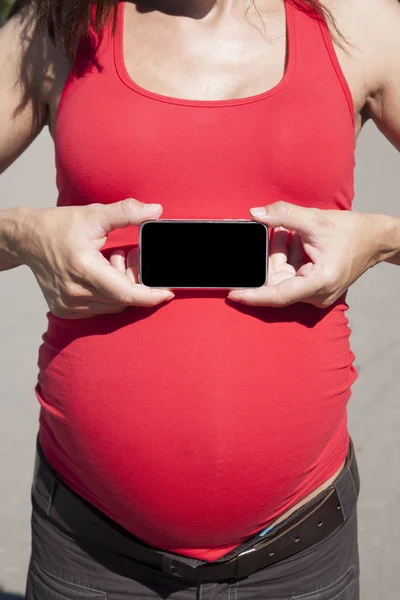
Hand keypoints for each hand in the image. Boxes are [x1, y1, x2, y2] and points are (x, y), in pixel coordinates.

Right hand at [16, 199, 174, 318]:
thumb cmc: (60, 226)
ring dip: (121, 288)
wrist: (27, 240)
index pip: (125, 293)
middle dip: (135, 281)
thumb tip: (156, 210)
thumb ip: (127, 212)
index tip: (168, 292)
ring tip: (112, 261)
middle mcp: (75, 292)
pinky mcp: (66, 310)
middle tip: (129, 256)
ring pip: (113, 306)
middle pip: (122, 298)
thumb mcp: (94, 214)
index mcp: (84, 268)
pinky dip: (109, 295)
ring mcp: (69, 304)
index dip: (150, 295)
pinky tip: (102, 273)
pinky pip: (100, 309)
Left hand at [227, 201, 378, 307]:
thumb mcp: (315, 220)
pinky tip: (290, 238)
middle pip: (279, 283)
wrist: (377, 239)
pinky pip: (293, 275)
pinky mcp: (316, 288)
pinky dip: (288, 257)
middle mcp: (318, 294)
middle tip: (268, 235)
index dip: (253, 295)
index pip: (278, 295)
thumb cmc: (352, 232)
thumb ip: (282, 216)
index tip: (232, 294)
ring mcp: (317, 293)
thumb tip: (254, 214)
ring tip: (285, 231)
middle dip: (269, 259)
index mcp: (319, 282)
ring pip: (284, 278)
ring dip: (280, 255)